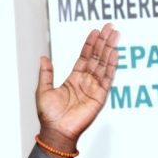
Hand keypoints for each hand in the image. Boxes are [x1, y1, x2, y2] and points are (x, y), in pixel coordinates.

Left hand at [35, 23, 119, 157]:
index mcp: (73, 79)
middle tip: (109, 26)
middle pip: (97, 57)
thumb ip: (46, 73)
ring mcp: (94, 88)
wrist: (56, 131)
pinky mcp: (100, 96)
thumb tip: (43, 57)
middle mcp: (85, 81)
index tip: (95, 31)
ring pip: (103, 64)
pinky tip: (114, 52)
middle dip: (103, 41)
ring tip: (114, 34)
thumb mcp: (43, 90)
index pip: (84, 57)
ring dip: (109, 49)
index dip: (89, 44)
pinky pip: (107, 78)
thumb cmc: (49, 115)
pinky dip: (111, 65)